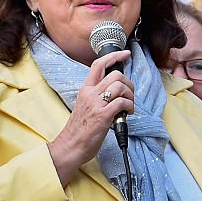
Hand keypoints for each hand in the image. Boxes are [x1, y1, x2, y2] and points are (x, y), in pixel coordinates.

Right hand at [47, 50, 132, 185]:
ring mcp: (96, 104)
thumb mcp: (86, 106)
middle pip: (115, 74)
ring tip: (128, 107)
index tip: (125, 53)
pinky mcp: (102, 115)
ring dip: (131, 96)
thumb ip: (98, 96)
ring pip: (120, 86)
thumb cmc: (80, 130)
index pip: (98, 64)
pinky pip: (123, 102)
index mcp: (85, 89)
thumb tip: (116, 91)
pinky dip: (130, 107)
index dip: (114, 56)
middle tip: (129, 95)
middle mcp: (90, 93)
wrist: (70, 146)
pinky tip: (127, 114)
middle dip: (129, 83)